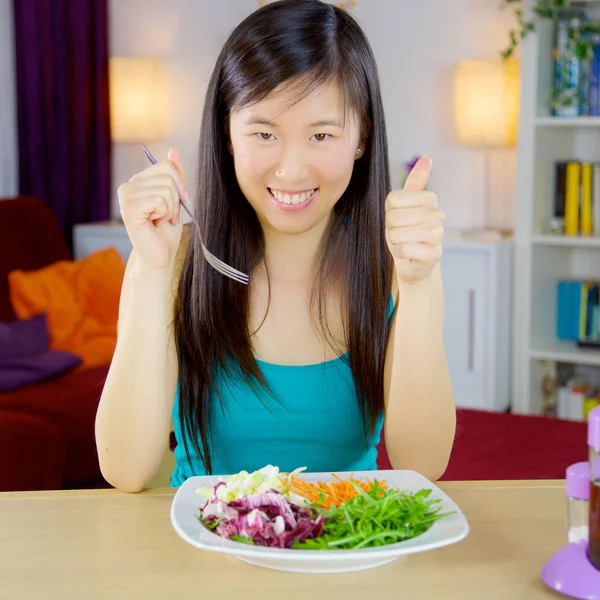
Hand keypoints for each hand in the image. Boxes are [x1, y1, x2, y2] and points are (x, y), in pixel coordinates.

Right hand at [118, 148, 188, 270]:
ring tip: (160, 221)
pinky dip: (165, 214)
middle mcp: (128, 186)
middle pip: (168, 175)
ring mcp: (125, 197)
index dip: (180, 184)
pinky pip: (159, 199)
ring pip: (166, 188)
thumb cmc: (167, 231)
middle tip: (167, 216)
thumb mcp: (176, 198)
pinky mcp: (128, 208)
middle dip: (176, 199)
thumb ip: (175, 175)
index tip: (180, 202)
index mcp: (138, 182)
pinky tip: (155, 224)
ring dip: (170, 209)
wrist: (160, 256)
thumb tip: (173, 150)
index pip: (166, 165)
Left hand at [385, 156, 444, 283]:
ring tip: (405, 243)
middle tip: (401, 233)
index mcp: (429, 199)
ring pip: (398, 234)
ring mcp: (438, 235)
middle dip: (391, 229)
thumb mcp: (405, 205)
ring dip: (395, 242)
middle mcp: (437, 214)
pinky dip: (400, 253)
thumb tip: (427, 158)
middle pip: (393, 217)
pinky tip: (408, 254)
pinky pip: (404, 249)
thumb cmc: (407, 231)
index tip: (398, 219)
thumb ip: (414, 182)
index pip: (393, 198)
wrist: (415, 263)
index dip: (389, 211)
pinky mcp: (433, 254)